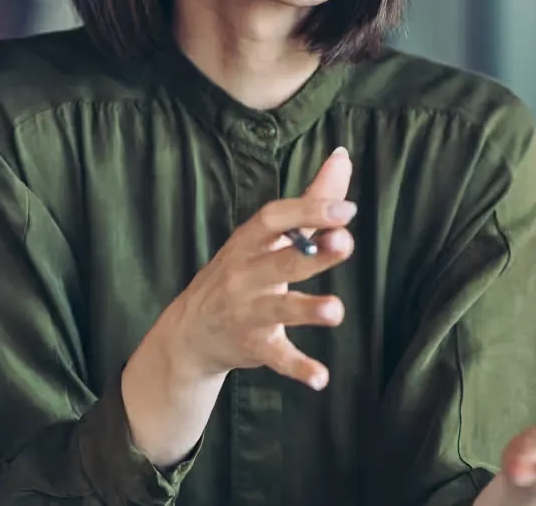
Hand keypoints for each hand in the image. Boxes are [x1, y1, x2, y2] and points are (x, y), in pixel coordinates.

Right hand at [158, 146, 357, 388]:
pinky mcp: (253, 347)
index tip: (347, 209)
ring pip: (278, 310)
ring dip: (307, 310)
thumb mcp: (267, 236)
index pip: (274, 219)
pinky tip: (321, 378)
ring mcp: (247, 312)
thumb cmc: (241, 272)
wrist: (189, 334)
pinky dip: (298, 368)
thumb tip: (343, 156)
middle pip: (280, 261)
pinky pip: (277, 357)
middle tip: (346, 243)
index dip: (308, 212)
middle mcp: (245, 275)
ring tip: (336, 311)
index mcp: (250, 242)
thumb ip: (310, 200)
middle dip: (313, 254)